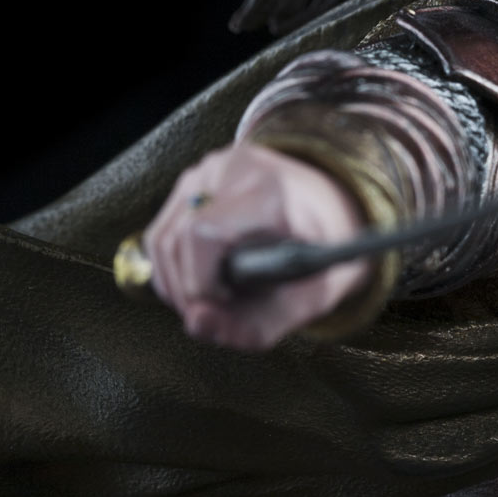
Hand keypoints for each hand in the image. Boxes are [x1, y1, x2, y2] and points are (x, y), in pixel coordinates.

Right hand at [144, 143, 372, 349]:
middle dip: (187, 291)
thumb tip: (196, 325)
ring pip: (161, 238)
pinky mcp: (193, 180)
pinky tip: (205, 280)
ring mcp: (208, 171)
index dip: (199, 281)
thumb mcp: (312, 297)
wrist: (336, 205)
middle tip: (218, 312)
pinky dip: (175, 266)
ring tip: (213, 299)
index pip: (203, 234)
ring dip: (176, 283)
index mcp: (272, 193)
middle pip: (175, 240)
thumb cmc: (328, 250)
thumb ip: (258, 325)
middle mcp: (234, 171)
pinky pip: (163, 231)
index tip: (223, 302)